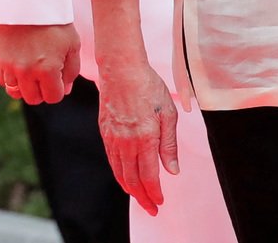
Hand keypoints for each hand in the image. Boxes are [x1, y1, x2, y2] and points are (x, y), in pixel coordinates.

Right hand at [0, 23, 80, 104]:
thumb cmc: (55, 21)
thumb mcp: (72, 44)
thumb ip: (71, 70)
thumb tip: (65, 90)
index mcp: (47, 69)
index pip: (53, 97)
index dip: (58, 89)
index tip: (59, 76)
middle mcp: (26, 72)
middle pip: (33, 99)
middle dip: (42, 90)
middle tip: (46, 74)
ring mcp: (10, 66)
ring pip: (15, 92)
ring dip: (25, 85)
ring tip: (31, 68)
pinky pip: (2, 80)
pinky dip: (10, 77)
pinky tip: (19, 65)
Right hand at [97, 57, 178, 215]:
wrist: (121, 69)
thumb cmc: (148, 86)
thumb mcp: (168, 113)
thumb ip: (169, 144)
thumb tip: (172, 170)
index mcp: (145, 138)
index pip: (149, 176)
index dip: (154, 193)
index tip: (160, 202)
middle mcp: (126, 142)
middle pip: (132, 180)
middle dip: (143, 198)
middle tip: (152, 208)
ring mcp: (113, 138)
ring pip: (120, 173)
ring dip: (130, 189)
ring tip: (140, 197)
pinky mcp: (104, 132)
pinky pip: (111, 161)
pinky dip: (119, 174)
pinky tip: (126, 177)